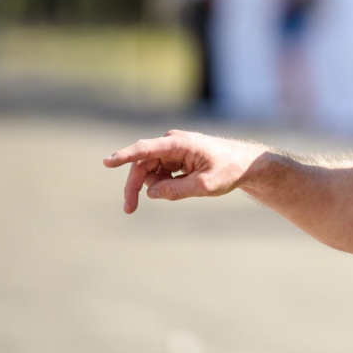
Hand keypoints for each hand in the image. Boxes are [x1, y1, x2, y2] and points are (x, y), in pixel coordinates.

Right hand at [103, 130, 265, 212]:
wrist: (244, 164)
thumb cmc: (229, 170)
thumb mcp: (205, 185)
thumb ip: (177, 190)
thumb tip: (152, 193)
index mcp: (179, 144)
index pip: (146, 148)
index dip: (125, 156)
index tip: (108, 162)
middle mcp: (172, 143)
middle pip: (142, 164)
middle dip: (134, 186)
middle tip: (129, 209)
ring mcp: (172, 149)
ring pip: (149, 170)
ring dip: (156, 185)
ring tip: (181, 190)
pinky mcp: (174, 157)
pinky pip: (159, 172)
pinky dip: (164, 184)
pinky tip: (183, 185)